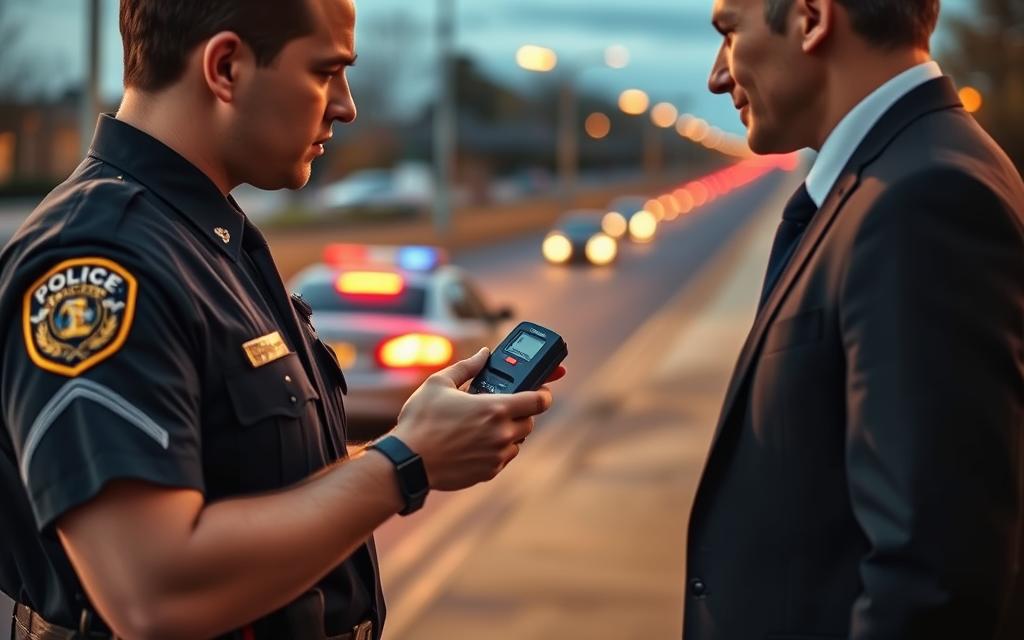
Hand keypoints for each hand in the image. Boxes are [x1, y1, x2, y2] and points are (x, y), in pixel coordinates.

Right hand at [392, 348, 554, 490]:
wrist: (407, 462)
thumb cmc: (420, 421)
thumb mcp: (439, 383)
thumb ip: (467, 366)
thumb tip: (484, 354)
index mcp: (494, 408)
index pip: (539, 401)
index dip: (543, 393)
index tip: (540, 390)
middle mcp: (501, 434)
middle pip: (530, 422)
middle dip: (521, 413)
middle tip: (502, 407)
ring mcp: (497, 456)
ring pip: (517, 441)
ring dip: (508, 432)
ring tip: (484, 425)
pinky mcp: (489, 472)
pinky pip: (503, 458)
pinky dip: (496, 449)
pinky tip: (475, 442)